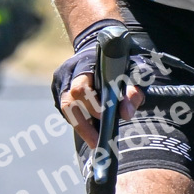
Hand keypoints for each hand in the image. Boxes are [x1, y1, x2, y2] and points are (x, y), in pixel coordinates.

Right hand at [52, 21, 143, 144]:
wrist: (101, 50)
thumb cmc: (119, 62)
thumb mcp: (133, 69)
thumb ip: (133, 89)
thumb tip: (126, 114)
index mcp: (84, 63)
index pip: (81, 87)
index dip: (92, 105)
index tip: (105, 118)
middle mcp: (68, 73)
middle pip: (69, 102)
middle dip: (84, 124)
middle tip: (99, 141)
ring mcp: (60, 83)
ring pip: (66, 110)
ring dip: (82, 128)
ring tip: (96, 143)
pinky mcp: (59, 93)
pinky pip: (68, 112)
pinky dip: (80, 123)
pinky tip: (92, 134)